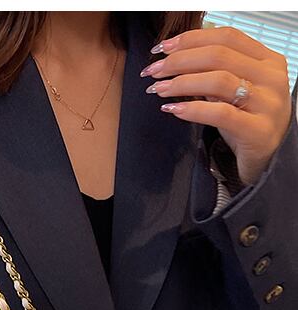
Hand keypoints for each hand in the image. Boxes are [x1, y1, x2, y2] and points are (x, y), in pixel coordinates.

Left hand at [141, 25, 293, 185]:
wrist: (269, 157)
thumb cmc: (247, 121)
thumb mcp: (233, 91)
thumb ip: (215, 72)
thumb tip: (177, 55)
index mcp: (268, 60)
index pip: (227, 37)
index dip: (191, 39)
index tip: (162, 47)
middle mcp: (271, 77)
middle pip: (218, 56)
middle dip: (179, 61)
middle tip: (153, 71)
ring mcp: (267, 103)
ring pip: (218, 81)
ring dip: (181, 83)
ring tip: (158, 89)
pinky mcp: (257, 130)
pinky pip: (220, 114)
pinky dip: (192, 110)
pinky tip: (173, 110)